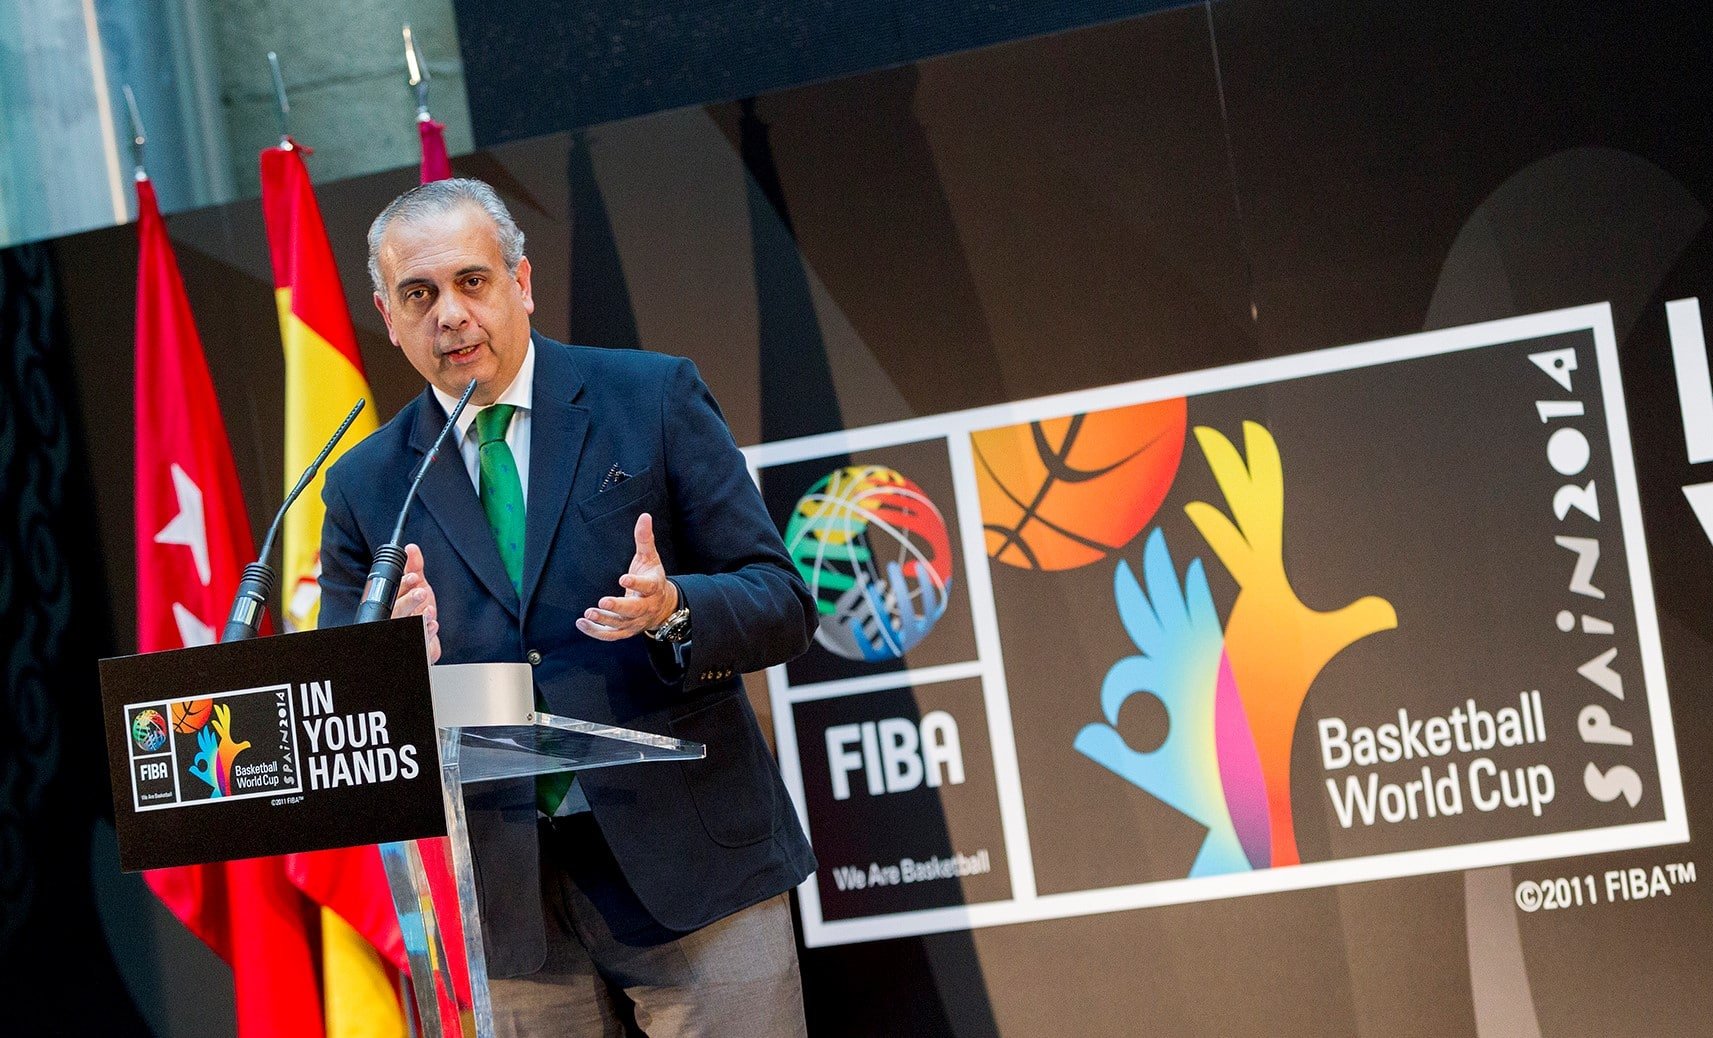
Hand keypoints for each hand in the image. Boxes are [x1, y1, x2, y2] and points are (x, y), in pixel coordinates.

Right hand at [392, 543, 441, 663]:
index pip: (392, 593)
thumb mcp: (419, 585)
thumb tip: (411, 548)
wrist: (428, 636)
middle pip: (397, 610)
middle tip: (421, 593)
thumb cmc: (419, 609)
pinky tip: (433, 624)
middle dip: (408, 601)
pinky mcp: (416, 644)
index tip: (413, 577)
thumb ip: (415, 567)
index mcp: (392, 602)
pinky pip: (420, 640)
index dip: (402, 585)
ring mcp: (404, 631)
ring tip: (429, 609)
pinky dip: (427, 631)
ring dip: (419, 616)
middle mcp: (395, 617)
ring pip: (407, 625)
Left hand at [578, 513, 677, 640]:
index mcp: (654, 587)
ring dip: (604, 620)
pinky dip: (596, 632)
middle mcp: (646, 607)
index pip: (648, 586)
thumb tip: (644, 516)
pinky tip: (581, 623)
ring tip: (588, 613)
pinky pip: (611, 635)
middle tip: (602, 602)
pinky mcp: (625, 630)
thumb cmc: (652, 578)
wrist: (663, 607)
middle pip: (634, 610)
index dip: (636, 583)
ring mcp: (635, 621)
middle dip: (618, 607)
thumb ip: (645, 539)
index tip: (623, 578)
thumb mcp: (650, 558)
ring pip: (620, 625)